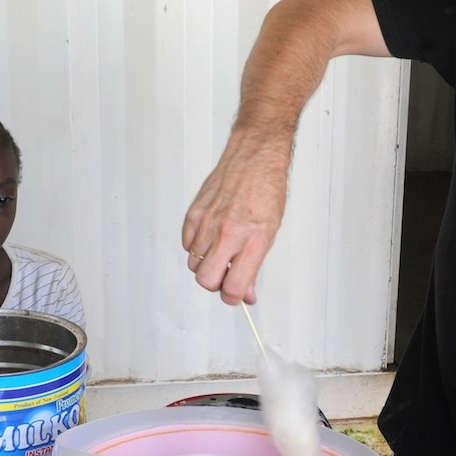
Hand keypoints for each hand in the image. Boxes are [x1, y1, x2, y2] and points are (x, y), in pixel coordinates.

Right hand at [182, 127, 290, 304]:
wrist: (254, 157)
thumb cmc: (266, 189)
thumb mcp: (269, 232)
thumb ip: (254, 266)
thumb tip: (246, 292)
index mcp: (252, 240)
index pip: (233, 287)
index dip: (233, 298)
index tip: (235, 295)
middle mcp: (227, 233)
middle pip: (206, 280)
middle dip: (215, 284)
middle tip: (226, 275)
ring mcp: (207, 223)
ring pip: (194, 264)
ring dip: (205, 264)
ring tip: (220, 251)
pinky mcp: (193, 214)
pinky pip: (187, 244)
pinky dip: (196, 246)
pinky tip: (210, 236)